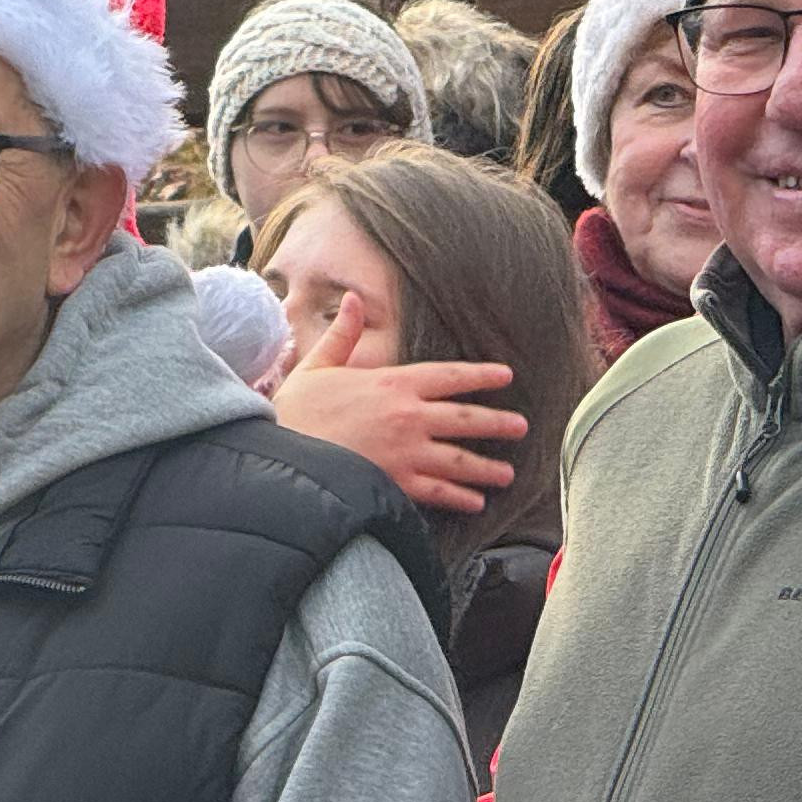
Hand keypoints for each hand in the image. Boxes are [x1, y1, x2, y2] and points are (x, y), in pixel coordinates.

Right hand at [268, 298, 526, 512]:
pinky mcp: (397, 484)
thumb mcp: (316, 366)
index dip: (481, 375)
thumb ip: (342, 335)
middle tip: (521, 427)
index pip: (450, 375)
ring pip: (459, 460)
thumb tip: (352, 299)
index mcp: (393, 383)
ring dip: (486, 467)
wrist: (280, 460)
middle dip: (497, 423)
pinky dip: (460, 497)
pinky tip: (475, 502)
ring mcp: (406, 453)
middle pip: (466, 419)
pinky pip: (439, 492)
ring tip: (508, 474)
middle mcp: (408, 417)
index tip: (506, 376)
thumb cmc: (294, 412)